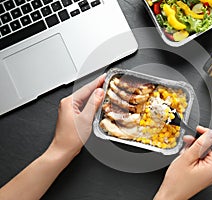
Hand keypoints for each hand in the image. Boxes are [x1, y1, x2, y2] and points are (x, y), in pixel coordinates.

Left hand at [0, 74, 105, 199]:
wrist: (63, 150)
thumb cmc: (71, 137)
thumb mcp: (86, 118)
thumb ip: (93, 103)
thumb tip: (99, 92)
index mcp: (69, 102)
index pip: (86, 89)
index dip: (97, 82)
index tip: (104, 77)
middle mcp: (67, 104)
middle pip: (84, 92)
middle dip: (96, 86)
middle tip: (106, 81)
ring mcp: (68, 109)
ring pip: (84, 98)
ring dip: (94, 94)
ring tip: (103, 89)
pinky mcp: (71, 115)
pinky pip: (82, 105)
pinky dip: (90, 102)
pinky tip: (96, 102)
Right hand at [154, 126, 211, 199]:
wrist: (171, 195)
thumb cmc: (176, 182)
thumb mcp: (187, 158)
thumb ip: (199, 145)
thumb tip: (209, 134)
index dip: (207, 134)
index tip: (198, 129)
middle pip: (211, 148)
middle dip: (198, 142)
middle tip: (187, 141)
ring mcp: (210, 173)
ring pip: (205, 153)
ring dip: (195, 149)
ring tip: (184, 153)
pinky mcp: (205, 174)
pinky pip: (203, 160)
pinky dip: (194, 156)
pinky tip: (186, 157)